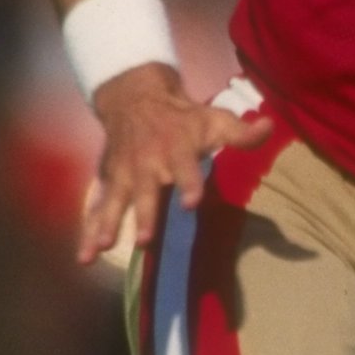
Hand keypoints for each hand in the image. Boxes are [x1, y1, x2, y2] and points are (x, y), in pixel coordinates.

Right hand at [78, 65, 271, 267]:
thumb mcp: (214, 119)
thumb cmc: (182, 117)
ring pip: (115, 202)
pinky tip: (84, 257)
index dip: (188, 183)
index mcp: (176, 148)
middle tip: (144, 240)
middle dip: (145, 215)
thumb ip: (241, 133)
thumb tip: (270, 127)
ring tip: (101, 249)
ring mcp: (124, 174)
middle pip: (146, 191)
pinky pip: (97, 209)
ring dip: (109, 225)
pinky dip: (89, 231)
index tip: (191, 203)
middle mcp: (148, 163)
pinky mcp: (108, 182)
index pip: (184, 167)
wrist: (134, 97)